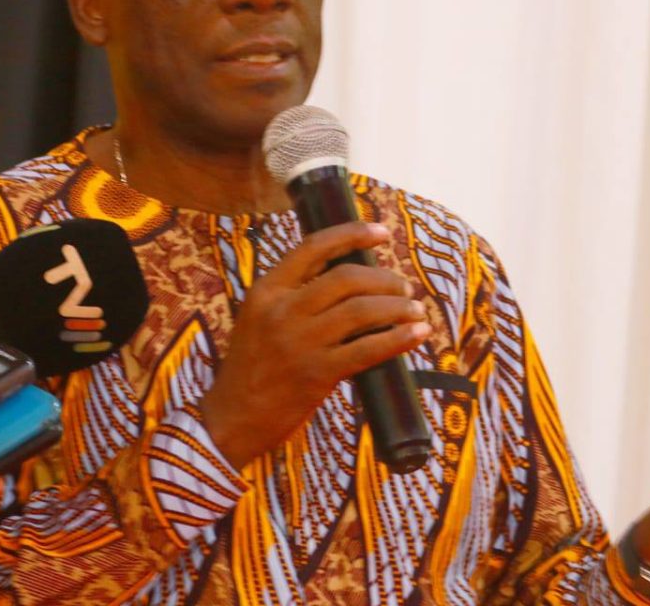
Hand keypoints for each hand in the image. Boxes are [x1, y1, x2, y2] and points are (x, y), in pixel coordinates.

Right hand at [200, 222, 429, 468]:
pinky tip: (417, 333)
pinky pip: (367, 349)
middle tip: (404, 287)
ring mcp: (300, 342)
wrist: (232, 417)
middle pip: (346, 278)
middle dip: (384, 278)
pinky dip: (398, 338)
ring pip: (361, 310)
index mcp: (266, 291)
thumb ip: (292, 296)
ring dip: (397, 306)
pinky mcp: (317, 373)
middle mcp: (282, 310)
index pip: (313, 247)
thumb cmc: (252, 366)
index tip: (381, 232)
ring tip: (414, 310)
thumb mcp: (258, 318)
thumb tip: (349, 278)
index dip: (351, 234)